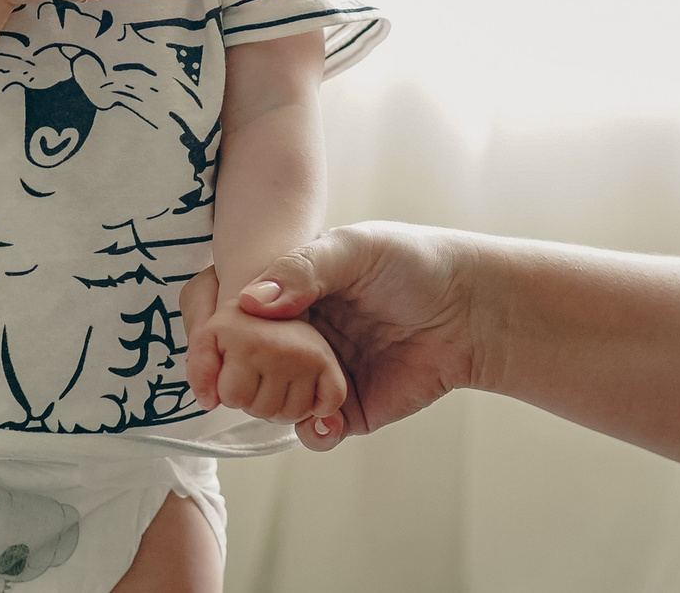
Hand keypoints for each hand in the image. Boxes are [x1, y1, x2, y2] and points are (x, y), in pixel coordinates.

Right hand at [181, 223, 480, 450]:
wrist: (471, 309)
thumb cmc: (413, 263)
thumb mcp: (355, 248)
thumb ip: (302, 268)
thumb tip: (248, 302)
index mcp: (286, 292)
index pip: (227, 313)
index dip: (210, 333)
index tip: (208, 350)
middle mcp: (294, 335)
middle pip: (240, 365)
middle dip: (238, 377)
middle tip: (250, 375)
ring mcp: (317, 374)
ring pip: (268, 403)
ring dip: (273, 406)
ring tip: (298, 394)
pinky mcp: (346, 409)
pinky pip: (312, 432)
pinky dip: (312, 431)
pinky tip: (327, 418)